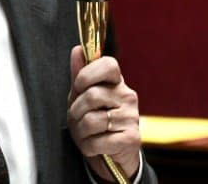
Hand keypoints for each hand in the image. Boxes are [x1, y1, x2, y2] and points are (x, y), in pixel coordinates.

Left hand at [67, 45, 141, 180]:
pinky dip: (88, 146)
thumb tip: (77, 50)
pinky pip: (98, 141)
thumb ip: (80, 74)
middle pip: (92, 95)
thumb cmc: (95, 121)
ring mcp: (131, 117)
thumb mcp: (82, 97)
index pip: (108, 65)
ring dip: (80, 131)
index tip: (79, 86)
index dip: (87, 74)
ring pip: (91, 120)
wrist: (112, 156)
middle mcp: (127, 96)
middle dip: (76, 110)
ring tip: (86, 133)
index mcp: (116, 83)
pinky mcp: (132, 139)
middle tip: (77, 118)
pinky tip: (94, 145)